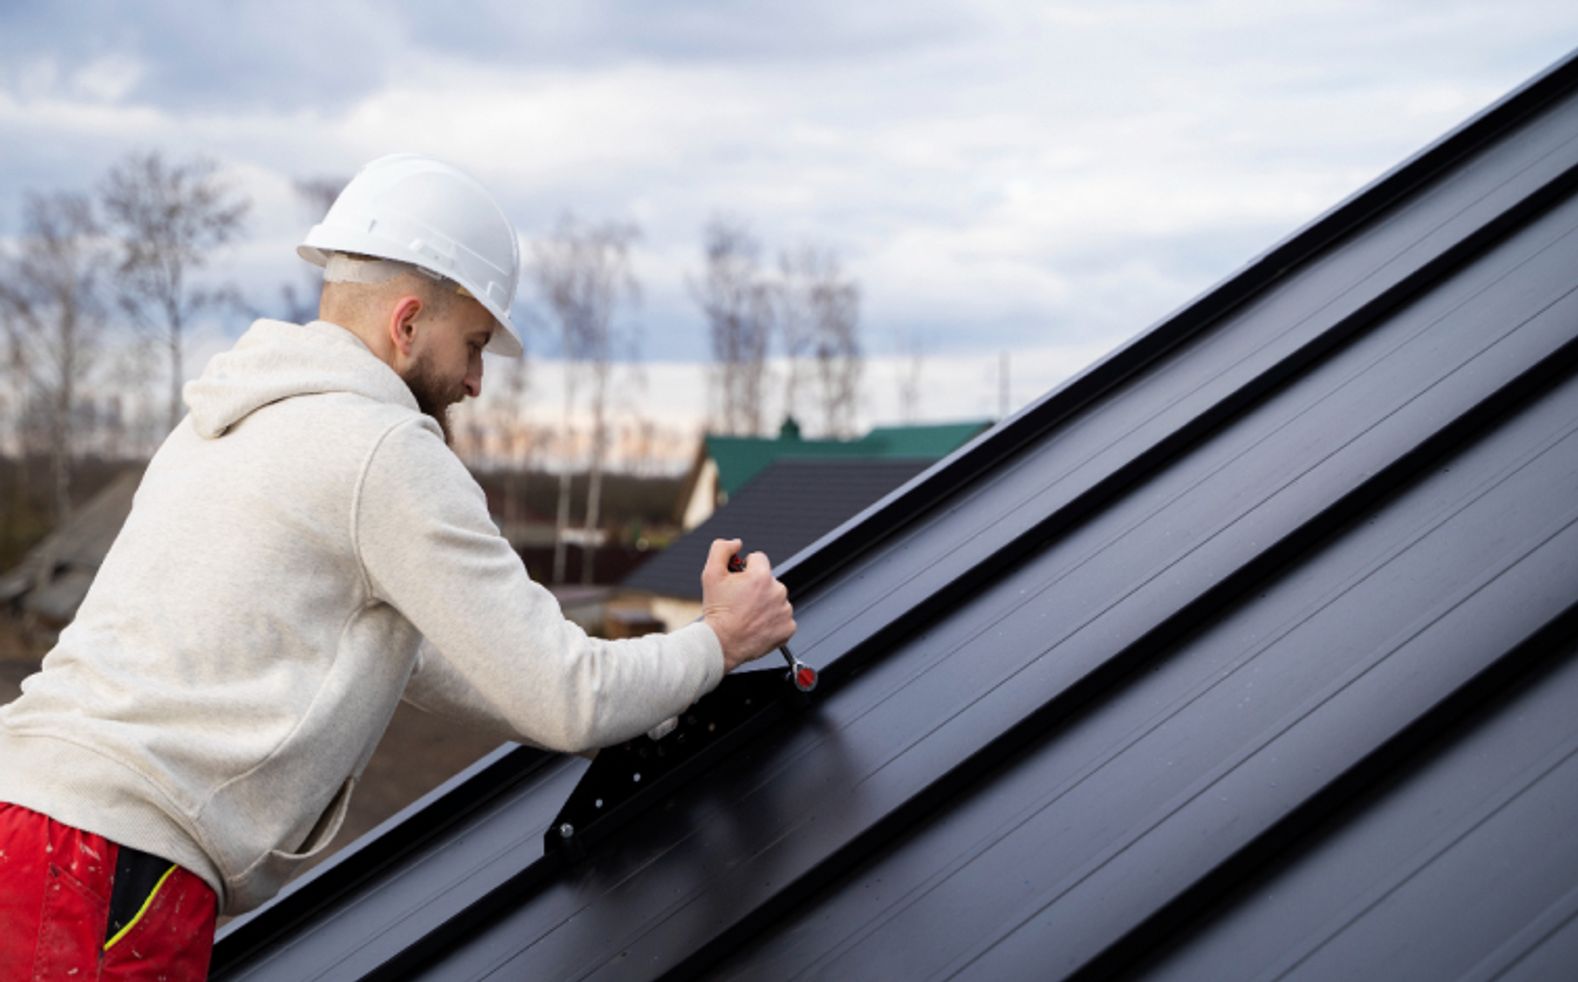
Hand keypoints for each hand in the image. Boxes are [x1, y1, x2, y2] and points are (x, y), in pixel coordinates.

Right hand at [700, 538, 795, 671]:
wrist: (721, 643)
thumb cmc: (717, 611)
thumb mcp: (710, 574)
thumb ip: (721, 549)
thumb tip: (736, 543)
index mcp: (761, 576)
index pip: (758, 559)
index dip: (746, 568)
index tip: (739, 582)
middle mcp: (777, 591)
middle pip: (768, 580)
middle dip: (756, 587)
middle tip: (740, 602)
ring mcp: (785, 611)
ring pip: (776, 599)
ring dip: (765, 604)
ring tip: (748, 615)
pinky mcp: (788, 627)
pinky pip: (783, 618)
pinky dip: (773, 621)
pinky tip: (758, 626)